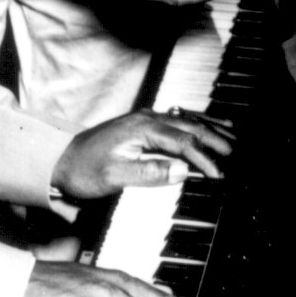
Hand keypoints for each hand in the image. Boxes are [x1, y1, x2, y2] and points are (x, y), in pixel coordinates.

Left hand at [51, 108, 230, 198]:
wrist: (60, 161)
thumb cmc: (85, 170)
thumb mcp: (116, 177)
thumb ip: (150, 173)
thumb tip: (182, 171)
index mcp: (141, 128)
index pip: (182, 143)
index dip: (203, 158)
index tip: (218, 173)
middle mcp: (144, 119)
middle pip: (187, 127)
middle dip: (213, 139)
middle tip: (234, 152)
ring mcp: (143, 121)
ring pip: (183, 121)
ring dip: (207, 128)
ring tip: (229, 134)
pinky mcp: (141, 126)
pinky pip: (173, 123)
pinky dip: (192, 125)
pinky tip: (202, 127)